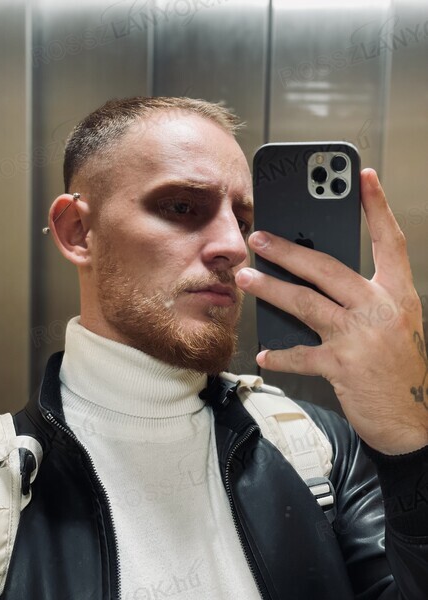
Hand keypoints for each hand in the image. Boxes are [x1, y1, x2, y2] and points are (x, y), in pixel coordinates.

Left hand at [236, 169, 427, 454]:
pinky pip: (302, 355)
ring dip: (271, 289)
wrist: (413, 420)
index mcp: (398, 294)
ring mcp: (361, 337)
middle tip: (259, 238)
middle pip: (328, 267)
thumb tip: (316, 277)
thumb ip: (362, 298)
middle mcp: (381, 309)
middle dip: (288, 250)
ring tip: (247, 279)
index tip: (362, 176)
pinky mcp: (343, 366)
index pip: (390, 241)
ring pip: (306, 302)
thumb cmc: (398, 368)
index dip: (377, 207)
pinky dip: (281, 355)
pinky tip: (266, 353)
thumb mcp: (393, 324)